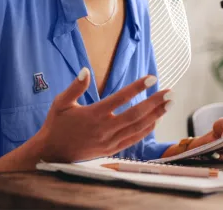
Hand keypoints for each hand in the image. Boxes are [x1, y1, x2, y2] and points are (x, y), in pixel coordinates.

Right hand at [36, 68, 172, 162]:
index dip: (137, 87)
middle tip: (170, 92)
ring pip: (138, 128)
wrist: (52, 153)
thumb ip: (74, 87)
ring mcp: (109, 141)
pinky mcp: (111, 149)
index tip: (152, 77)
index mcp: (93, 114)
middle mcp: (104, 129)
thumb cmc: (56, 125)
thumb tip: (85, 70)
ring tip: (169, 103)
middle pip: (135, 114)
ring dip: (156, 115)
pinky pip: (134, 139)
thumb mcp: (60, 103)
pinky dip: (147, 129)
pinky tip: (157, 119)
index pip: (120, 98)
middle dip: (155, 102)